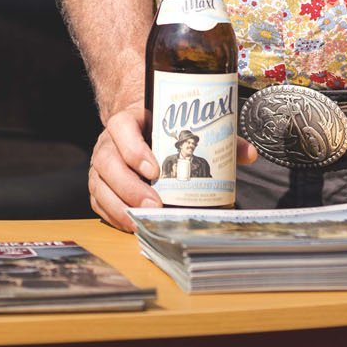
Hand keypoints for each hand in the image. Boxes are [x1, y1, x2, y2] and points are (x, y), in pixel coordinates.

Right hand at [88, 102, 256, 230]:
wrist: (136, 124)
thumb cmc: (162, 128)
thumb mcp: (183, 126)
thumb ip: (215, 137)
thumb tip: (248, 154)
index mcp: (128, 121)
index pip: (121, 128)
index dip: (133, 149)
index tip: (154, 168)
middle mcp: (109, 142)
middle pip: (108, 162)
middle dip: (129, 187)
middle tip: (154, 205)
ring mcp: (101, 165)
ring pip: (99, 184)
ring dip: (120, 205)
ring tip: (142, 220)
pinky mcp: (99, 184)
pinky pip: (98, 201)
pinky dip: (112, 215)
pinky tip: (130, 225)